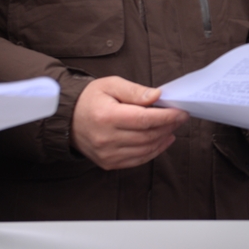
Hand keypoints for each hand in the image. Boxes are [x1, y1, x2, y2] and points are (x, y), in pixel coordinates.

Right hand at [71, 76, 189, 169]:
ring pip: (145, 149)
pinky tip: (163, 140)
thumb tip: (157, 96)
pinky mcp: (108, 163)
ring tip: (173, 127)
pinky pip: (137, 160)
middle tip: (181, 117)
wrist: (67, 119)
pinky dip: (154, 151)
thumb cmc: (91, 98)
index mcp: (107, 117)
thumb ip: (135, 90)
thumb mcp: (111, 85)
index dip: (167, 117)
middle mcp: (106, 139)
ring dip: (164, 139)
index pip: (144, 120)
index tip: (182, 112)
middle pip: (147, 136)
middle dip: (169, 126)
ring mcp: (106, 154)